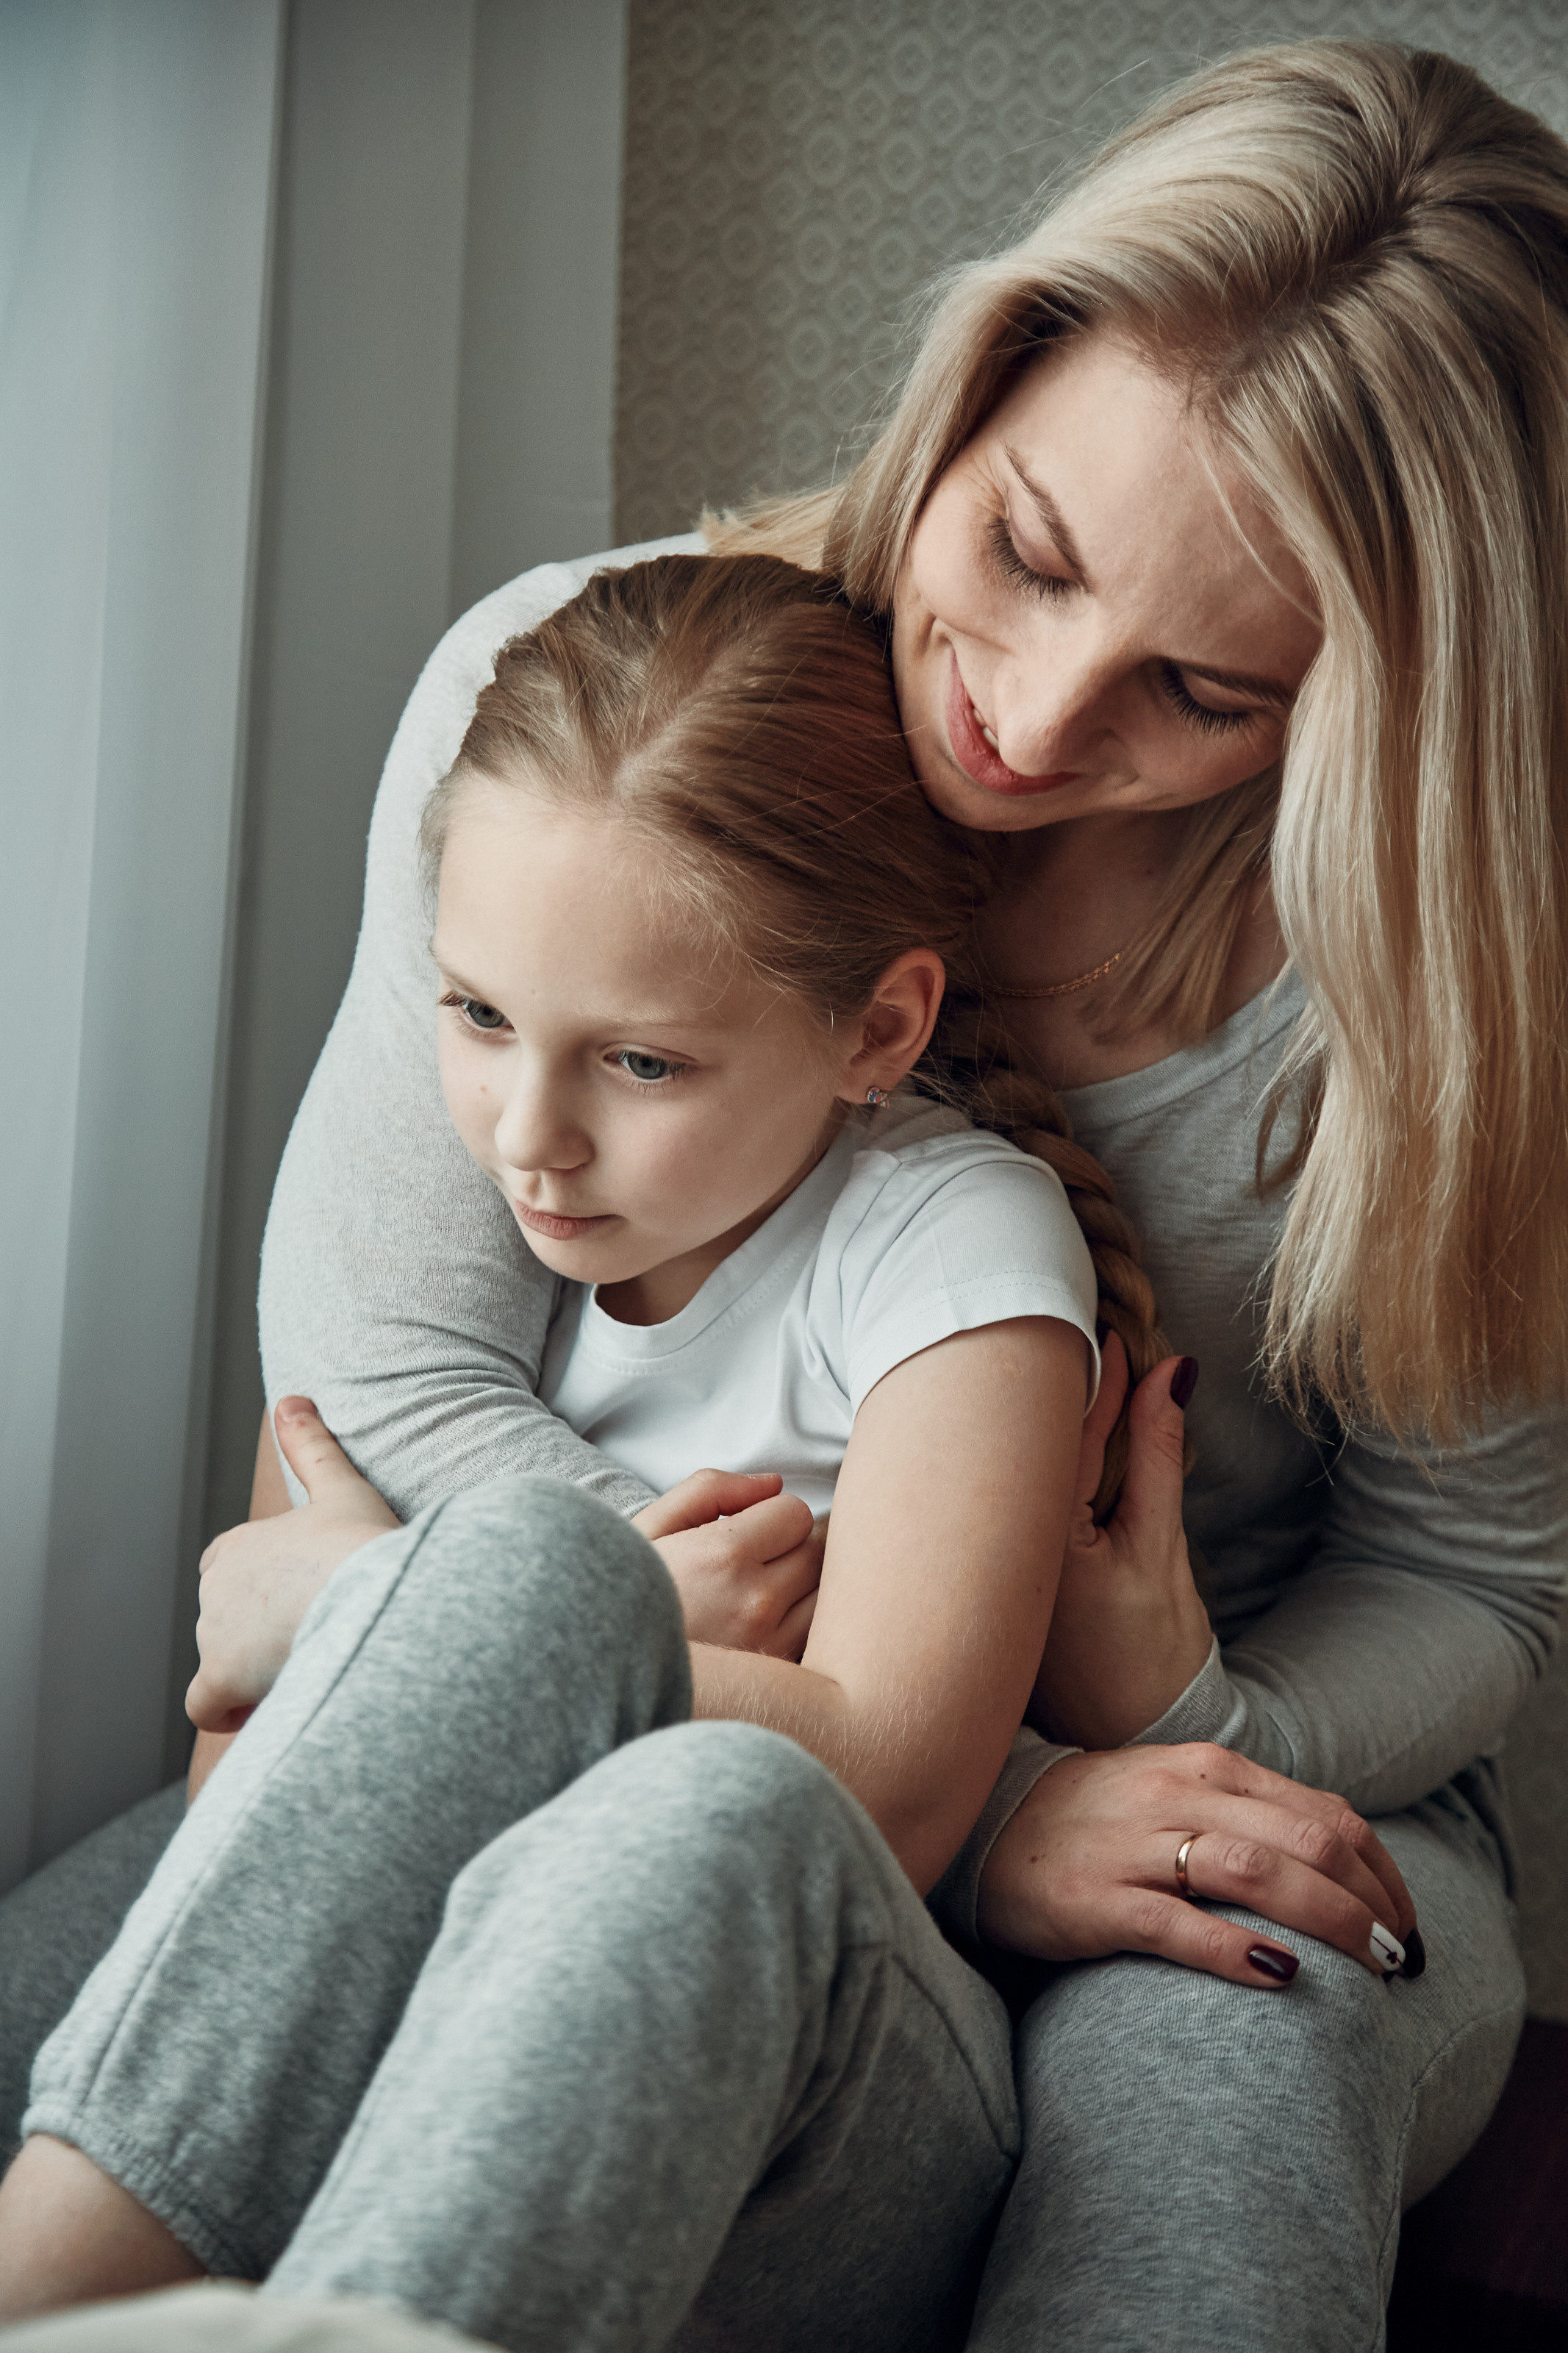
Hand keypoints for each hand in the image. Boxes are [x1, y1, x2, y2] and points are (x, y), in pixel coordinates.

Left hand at [186, 1397, 400, 1731]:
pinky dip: (230, 1711)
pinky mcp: (219, 1678)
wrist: (378, 1599)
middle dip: (263, 1635)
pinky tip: (273, 1706)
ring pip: (225, 1665)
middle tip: (322, 1637)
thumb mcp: (342, 1488)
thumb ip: (311, 1446)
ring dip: (259, 1671)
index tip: (302, 1602)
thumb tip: (290, 1397)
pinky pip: (206, 1706)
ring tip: (315, 1667)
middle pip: (228, 1623)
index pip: (227, 1571)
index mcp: (238, 1547)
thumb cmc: (366, 1546)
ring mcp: (213, 1634)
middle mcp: (215, 1589)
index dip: (262, 1592)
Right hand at [633, 1470, 823, 1658]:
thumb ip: (712, 1489)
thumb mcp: (654, 1524)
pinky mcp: (772, 1677)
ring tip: (753, 1595)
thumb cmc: (624, 1589)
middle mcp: (753, 1603)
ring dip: (798, 1589)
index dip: (771, 1516)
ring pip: (821, 1596)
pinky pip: (814, 1638)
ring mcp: (768, 1645)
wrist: (600, 1661)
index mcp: (723, 1555)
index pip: (795, 1513)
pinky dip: (797, 1626)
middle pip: (813, 1553)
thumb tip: (773, 1484)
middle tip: (748, 1563)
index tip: (745, 1531)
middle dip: (787, 1550)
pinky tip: (761, 1626)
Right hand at [978, 1742, 1421, 1985]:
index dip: (1383, 1870)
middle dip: (1370, 1902)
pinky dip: (1238, 1949)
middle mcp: (1179, 1796)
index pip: (1327, 1812)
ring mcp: (1135, 1848)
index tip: (1406, 1919)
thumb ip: (1251, 1810)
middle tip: (1400, 1957)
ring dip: (1329, 1922)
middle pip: (1306, 1841)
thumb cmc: (1102, 1818)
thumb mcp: (1180, 1789)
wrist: (992, 1825)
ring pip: (1258, 1874)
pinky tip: (1282, 1976)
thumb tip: (1341, 1859)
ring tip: (1368, 1968)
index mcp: (1208, 1767)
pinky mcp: (1095, 1903)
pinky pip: (1178, 1925)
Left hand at [1029, 1334, 1211, 1747]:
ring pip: (1010, 1470)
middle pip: (1017, 1443)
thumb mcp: (1163, 1549)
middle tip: (1072, 1327)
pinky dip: (1031, 1466)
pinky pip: (1008, 1503)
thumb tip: (1172, 1374)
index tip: (1108, 1328)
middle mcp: (996, 1551)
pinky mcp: (989, 1579)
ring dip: (1037, 1423)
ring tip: (1065, 1367)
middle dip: (1048, 1387)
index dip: (1092, 1376)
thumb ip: (1159, 1456)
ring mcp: (985, 1566)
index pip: (1061, 1432)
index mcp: (1039, 1543)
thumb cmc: (1152, 1658)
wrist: (1129, 1741)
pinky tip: (1051, 1438)